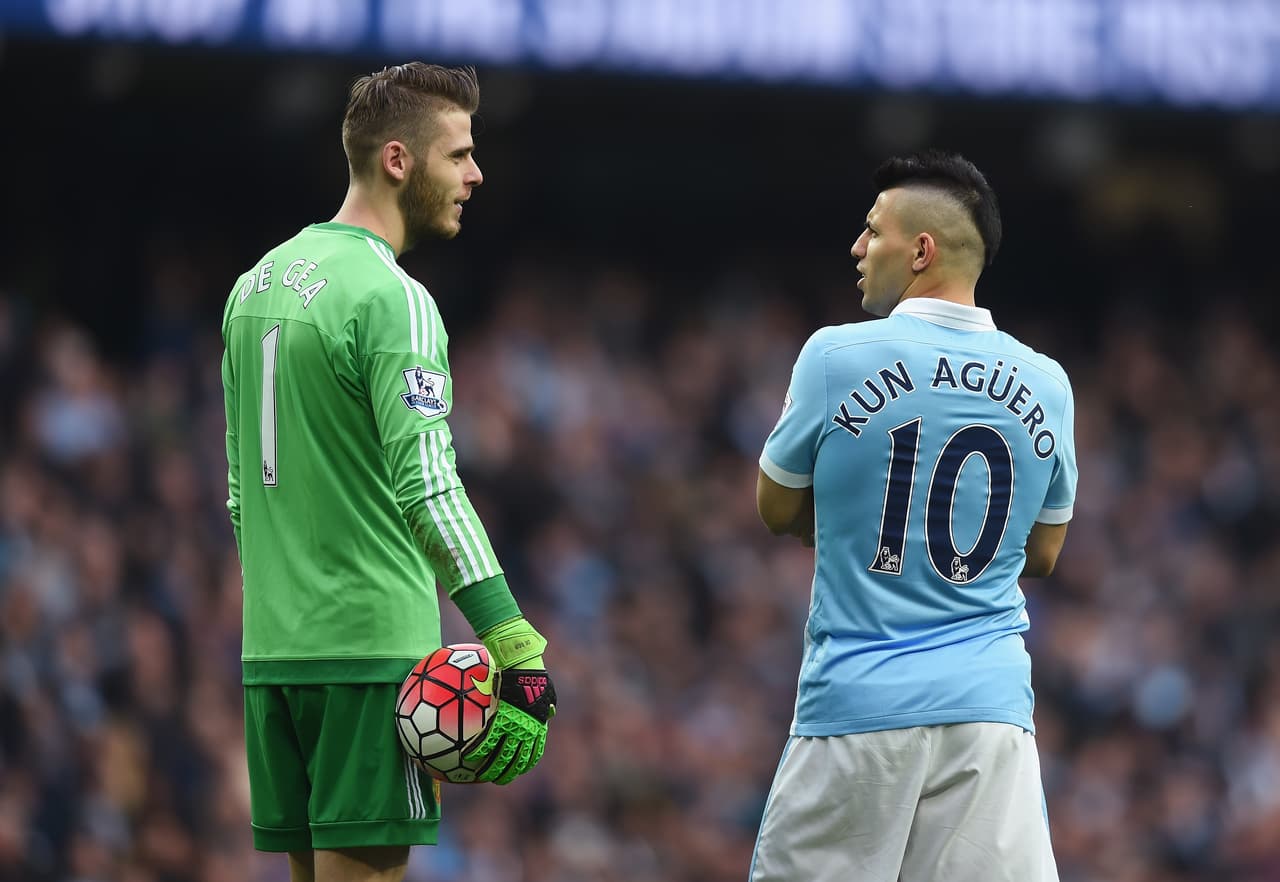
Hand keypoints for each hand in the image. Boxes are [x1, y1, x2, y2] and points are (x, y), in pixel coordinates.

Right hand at [464, 617, 556, 783]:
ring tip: (481, 775)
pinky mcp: (498, 719)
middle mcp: (526, 731)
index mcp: (537, 726)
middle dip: (507, 773)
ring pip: (500, 756)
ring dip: (490, 768)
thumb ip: (547, 705)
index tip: (519, 771)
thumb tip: (550, 711)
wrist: (522, 663)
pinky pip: (486, 741)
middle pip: (516, 760)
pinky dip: (476, 751)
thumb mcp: (548, 692)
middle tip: (498, 780)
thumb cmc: (535, 674)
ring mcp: (512, 726)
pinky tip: (467, 758)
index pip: (533, 753)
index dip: (525, 764)